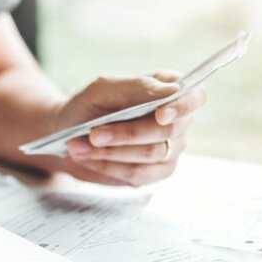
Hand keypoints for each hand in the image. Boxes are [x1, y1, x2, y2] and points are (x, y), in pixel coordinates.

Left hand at [54, 72, 205, 185]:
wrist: (67, 135)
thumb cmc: (88, 107)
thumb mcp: (103, 89)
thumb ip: (136, 87)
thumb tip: (172, 90)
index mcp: (168, 91)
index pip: (194, 97)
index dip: (182, 107)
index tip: (160, 115)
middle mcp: (177, 120)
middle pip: (167, 131)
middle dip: (127, 133)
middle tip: (93, 134)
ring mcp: (170, 148)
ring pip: (151, 154)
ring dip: (112, 151)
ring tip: (79, 146)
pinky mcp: (155, 172)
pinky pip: (139, 174)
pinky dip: (109, 167)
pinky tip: (88, 159)